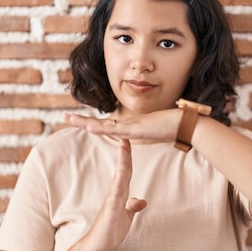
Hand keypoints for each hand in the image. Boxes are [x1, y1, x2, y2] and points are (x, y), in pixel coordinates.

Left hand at [63, 110, 180, 142]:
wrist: (187, 124)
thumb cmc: (174, 127)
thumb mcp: (155, 132)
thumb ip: (146, 133)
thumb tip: (142, 134)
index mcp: (131, 126)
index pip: (107, 125)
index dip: (93, 123)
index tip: (80, 121)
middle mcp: (128, 124)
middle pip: (101, 123)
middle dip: (82, 120)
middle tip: (65, 117)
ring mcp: (132, 125)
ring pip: (104, 124)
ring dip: (85, 122)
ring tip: (69, 118)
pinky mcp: (137, 129)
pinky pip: (116, 130)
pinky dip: (102, 129)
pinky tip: (90, 128)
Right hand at [85, 139, 146, 250]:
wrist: (98, 246)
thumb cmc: (110, 231)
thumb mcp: (126, 217)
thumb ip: (132, 207)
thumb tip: (142, 200)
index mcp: (119, 193)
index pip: (126, 171)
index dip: (128, 156)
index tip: (129, 140)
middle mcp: (115, 193)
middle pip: (123, 169)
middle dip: (125, 152)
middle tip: (125, 134)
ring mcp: (112, 200)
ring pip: (119, 178)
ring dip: (122, 162)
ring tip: (124, 146)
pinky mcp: (110, 210)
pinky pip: (115, 195)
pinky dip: (119, 184)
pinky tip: (122, 175)